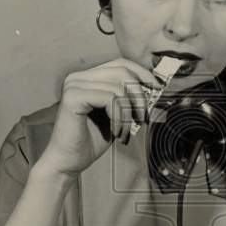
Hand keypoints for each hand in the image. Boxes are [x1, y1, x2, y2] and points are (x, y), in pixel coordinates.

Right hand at [38, 58, 161, 175]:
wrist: (69, 162)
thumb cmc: (91, 141)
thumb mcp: (116, 115)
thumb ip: (128, 99)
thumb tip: (153, 87)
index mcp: (87, 78)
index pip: (120, 64)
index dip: (141, 73)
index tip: (157, 88)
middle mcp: (77, 77)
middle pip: (122, 72)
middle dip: (139, 96)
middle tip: (143, 117)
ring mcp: (73, 85)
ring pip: (118, 88)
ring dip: (128, 114)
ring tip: (125, 132)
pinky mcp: (73, 97)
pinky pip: (109, 99)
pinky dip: (119, 118)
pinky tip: (116, 132)